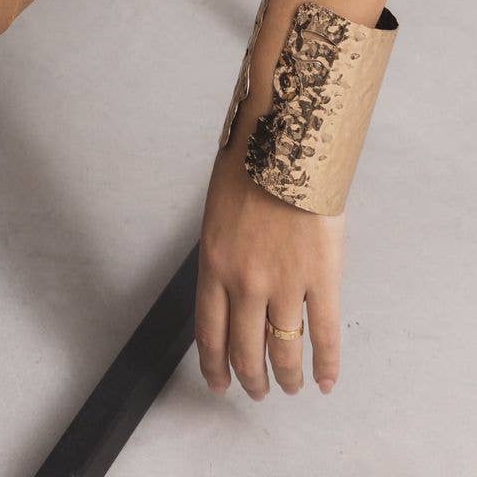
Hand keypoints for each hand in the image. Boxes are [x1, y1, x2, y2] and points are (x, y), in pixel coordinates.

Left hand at [195, 127, 345, 397]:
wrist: (286, 144)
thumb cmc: (249, 166)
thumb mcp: (218, 212)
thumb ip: (224, 254)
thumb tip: (232, 287)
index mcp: (214, 263)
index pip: (209, 332)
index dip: (215, 365)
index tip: (219, 383)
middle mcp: (245, 282)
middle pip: (245, 349)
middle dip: (251, 378)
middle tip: (257, 391)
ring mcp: (284, 284)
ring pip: (283, 349)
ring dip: (287, 377)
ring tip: (291, 387)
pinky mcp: (321, 280)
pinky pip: (324, 334)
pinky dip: (326, 364)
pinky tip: (325, 381)